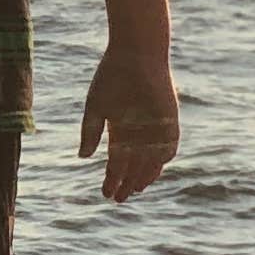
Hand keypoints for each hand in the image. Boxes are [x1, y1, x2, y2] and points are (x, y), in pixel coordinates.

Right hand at [79, 45, 181, 202]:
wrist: (135, 54)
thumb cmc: (112, 77)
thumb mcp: (96, 108)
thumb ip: (90, 132)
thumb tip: (83, 158)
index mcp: (120, 128)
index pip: (116, 161)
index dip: (111, 178)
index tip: (104, 193)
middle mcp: (139, 131)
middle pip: (134, 164)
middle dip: (126, 182)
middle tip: (119, 199)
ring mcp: (156, 126)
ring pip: (152, 159)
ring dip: (145, 174)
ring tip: (136, 189)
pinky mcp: (171, 119)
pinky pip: (170, 144)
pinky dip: (163, 156)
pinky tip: (155, 168)